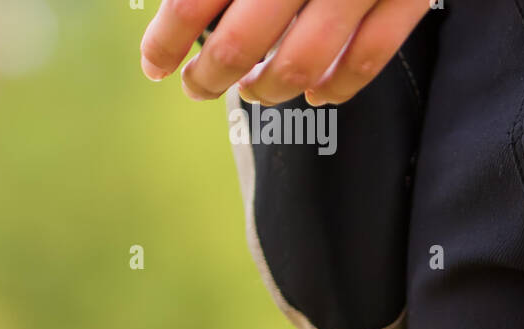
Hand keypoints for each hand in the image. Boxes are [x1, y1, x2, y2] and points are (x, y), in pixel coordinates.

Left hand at [139, 0, 432, 107]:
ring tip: (251, 88)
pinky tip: (315, 92)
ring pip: (300, 67)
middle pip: (240, 45)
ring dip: (266, 91)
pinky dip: (336, 88)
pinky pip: (368, 59)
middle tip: (196, 84)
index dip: (165, 41)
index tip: (155, 63)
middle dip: (208, 77)